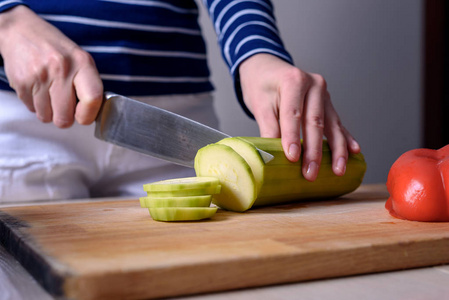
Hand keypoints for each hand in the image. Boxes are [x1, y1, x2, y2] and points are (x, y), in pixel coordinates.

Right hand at [0, 6, 102, 127]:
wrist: (21, 31)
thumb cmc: (56, 49)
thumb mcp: (80, 60)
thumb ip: (89, 85)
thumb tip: (94, 113)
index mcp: (82, 63)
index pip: (93, 99)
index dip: (88, 115)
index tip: (84, 117)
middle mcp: (61, 69)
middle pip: (65, 118)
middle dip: (64, 117)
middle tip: (64, 106)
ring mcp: (39, 76)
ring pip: (46, 117)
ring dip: (48, 111)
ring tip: (49, 93)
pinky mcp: (21, 82)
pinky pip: (32, 109)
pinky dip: (35, 104)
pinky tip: (37, 89)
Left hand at [238, 53, 359, 180]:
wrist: (267, 69)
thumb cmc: (262, 86)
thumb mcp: (259, 105)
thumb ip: (268, 129)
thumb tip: (274, 156)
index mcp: (294, 81)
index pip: (293, 113)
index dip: (293, 137)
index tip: (293, 158)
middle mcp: (313, 85)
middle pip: (315, 121)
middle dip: (314, 151)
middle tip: (310, 173)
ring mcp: (324, 94)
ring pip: (331, 124)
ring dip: (336, 150)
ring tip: (338, 170)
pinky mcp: (328, 104)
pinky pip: (337, 123)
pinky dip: (345, 138)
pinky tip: (354, 152)